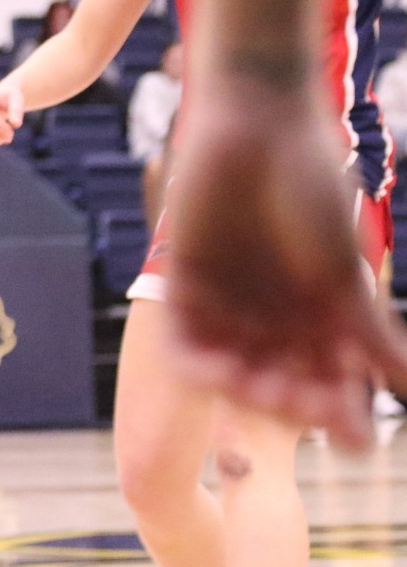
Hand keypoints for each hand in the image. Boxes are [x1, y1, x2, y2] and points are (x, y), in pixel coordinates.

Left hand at [164, 81, 406, 449]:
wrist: (257, 126)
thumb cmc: (309, 188)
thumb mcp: (339, 269)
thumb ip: (364, 331)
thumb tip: (405, 384)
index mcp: (318, 315)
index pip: (329, 382)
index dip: (341, 413)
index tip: (358, 440)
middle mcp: (272, 316)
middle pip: (282, 383)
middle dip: (298, 406)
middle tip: (314, 416)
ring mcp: (226, 303)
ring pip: (236, 372)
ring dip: (252, 393)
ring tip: (272, 397)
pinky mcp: (182, 285)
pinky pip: (186, 345)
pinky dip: (203, 367)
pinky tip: (224, 376)